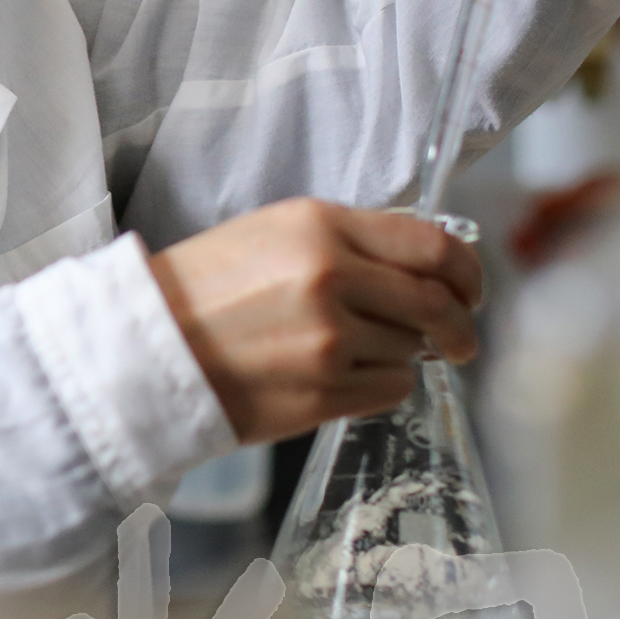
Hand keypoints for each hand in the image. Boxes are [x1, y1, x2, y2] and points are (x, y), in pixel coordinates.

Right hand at [150, 199, 482, 446]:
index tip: (470, 287)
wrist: (148, 348)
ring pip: (412, 349)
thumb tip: (423, 266)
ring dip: (401, 353)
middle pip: (437, 303)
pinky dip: (381, 384)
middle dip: (460, 325)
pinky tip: (342, 375)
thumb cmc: (205, 288)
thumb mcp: (274, 232)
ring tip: (352, 351)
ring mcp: (331, 340)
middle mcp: (333, 278)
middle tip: (459, 338)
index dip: (467, 269)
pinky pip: (391, 388)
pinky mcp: (324, 392)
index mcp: (321, 226)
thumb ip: (350, 240)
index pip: (432, 244)